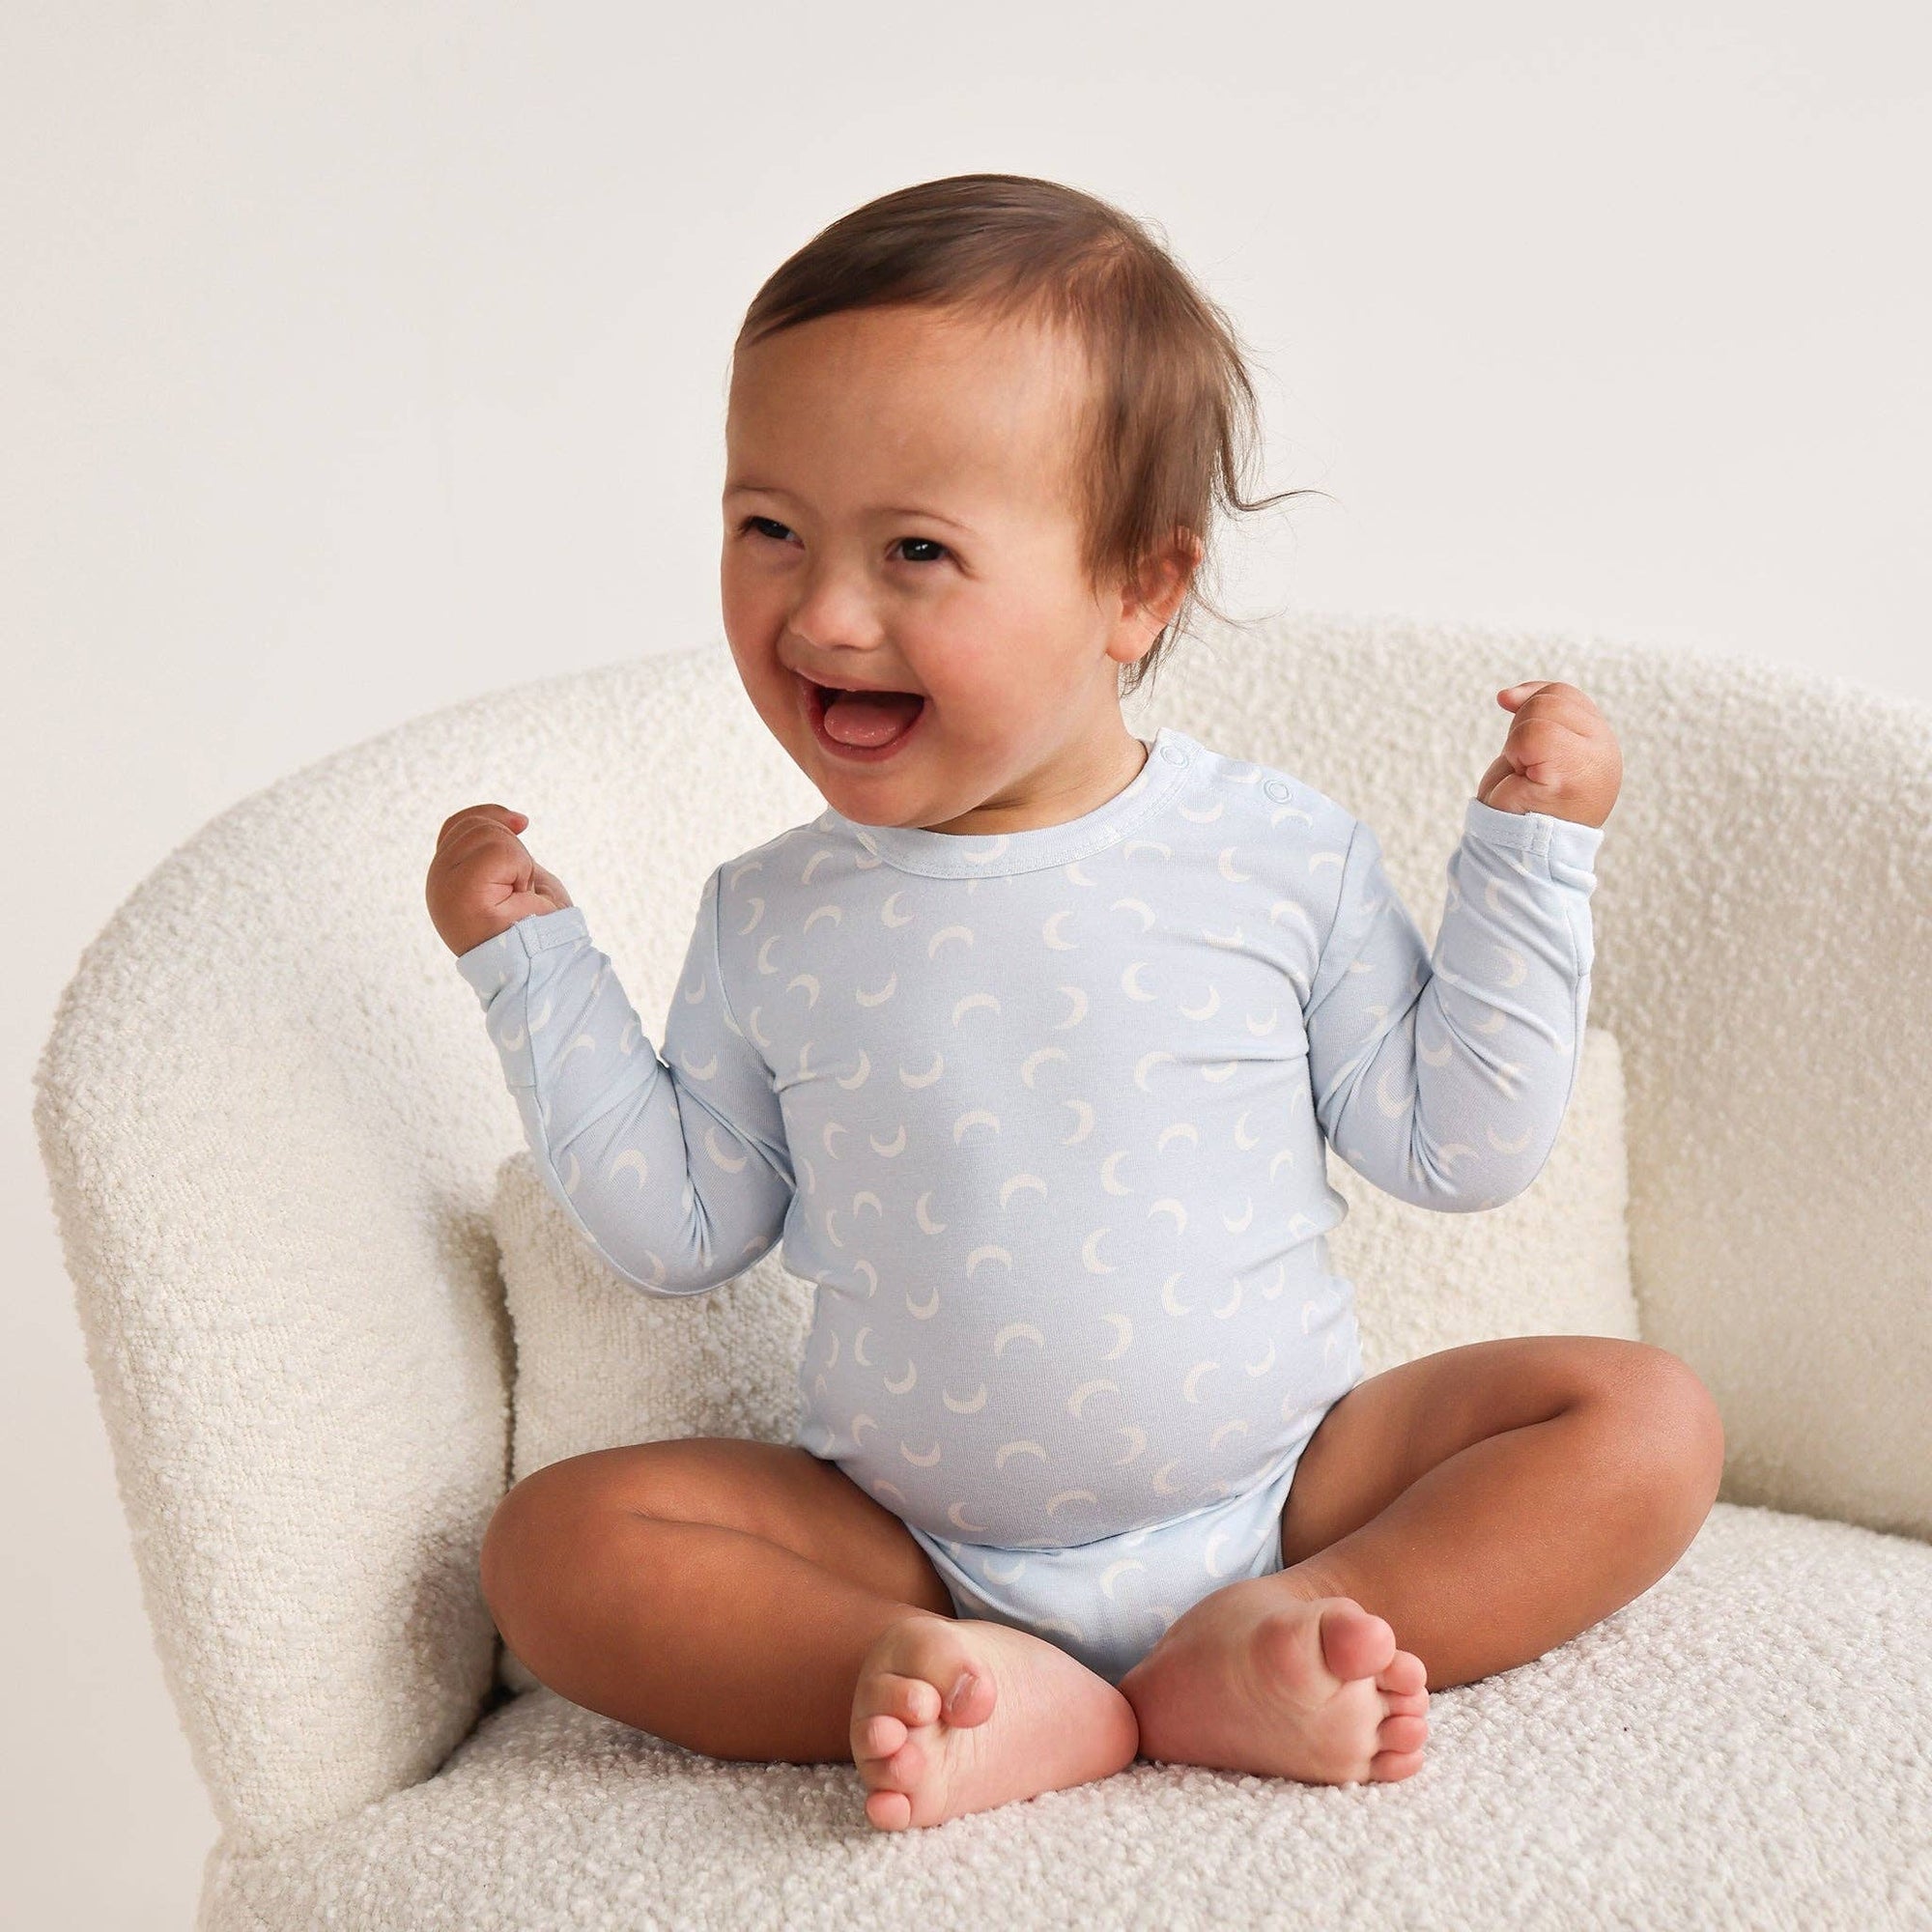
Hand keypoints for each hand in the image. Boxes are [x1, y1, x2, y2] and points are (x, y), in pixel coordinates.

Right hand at [426, 803, 574, 956]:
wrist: (548, 964)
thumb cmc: (539, 927)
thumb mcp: (520, 877)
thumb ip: (502, 852)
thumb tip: (513, 820)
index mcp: (448, 880)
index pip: (458, 825)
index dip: (491, 814)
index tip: (523, 823)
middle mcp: (438, 884)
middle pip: (475, 825)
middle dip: (513, 848)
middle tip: (521, 888)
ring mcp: (444, 888)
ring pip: (488, 834)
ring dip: (520, 864)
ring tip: (519, 897)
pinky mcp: (459, 892)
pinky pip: (500, 851)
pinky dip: (522, 871)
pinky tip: (520, 897)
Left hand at [1476, 681, 1620, 827]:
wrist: (1520, 852)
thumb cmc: (1526, 802)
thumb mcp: (1534, 749)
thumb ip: (1534, 716)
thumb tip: (1505, 696)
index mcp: (1600, 742)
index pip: (1563, 694)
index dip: (1530, 704)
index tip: (1520, 744)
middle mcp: (1604, 751)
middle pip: (1550, 700)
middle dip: (1521, 729)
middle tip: (1526, 768)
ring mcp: (1592, 764)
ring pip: (1540, 715)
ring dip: (1516, 748)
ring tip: (1527, 778)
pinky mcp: (1570, 776)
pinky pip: (1531, 738)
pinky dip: (1515, 759)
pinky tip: (1524, 784)